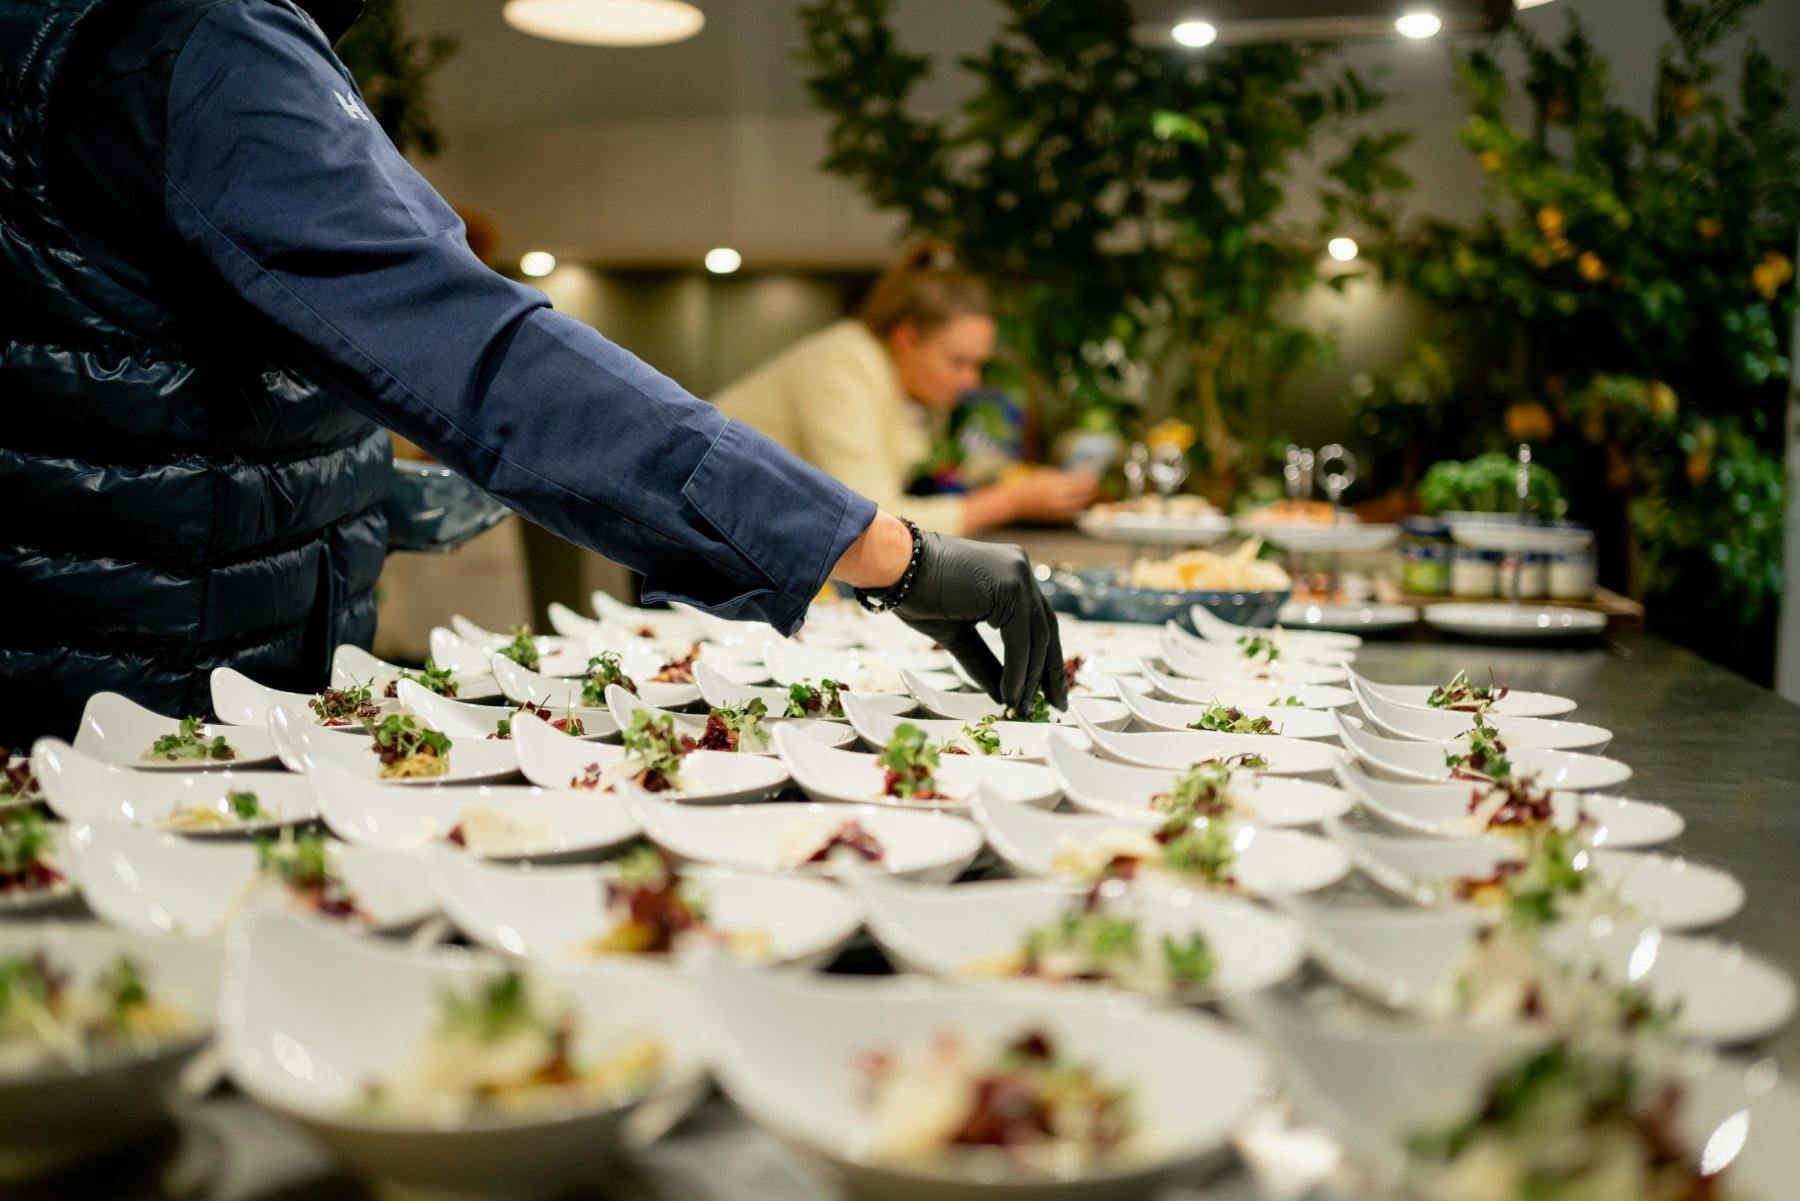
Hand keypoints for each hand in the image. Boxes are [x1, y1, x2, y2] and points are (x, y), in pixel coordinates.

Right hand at [891, 533, 1067, 715]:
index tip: (1048, 691)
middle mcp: (1021, 571)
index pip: (1038, 623)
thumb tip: (1006, 695)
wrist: (898, 569)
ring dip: (1031, 678)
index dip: (1045, 660)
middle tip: (1054, 706)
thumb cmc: (921, 596)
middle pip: (1046, 630)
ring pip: (1036, 638)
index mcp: (1012, 575)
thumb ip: (985, 661)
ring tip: (1023, 708)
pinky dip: (1017, 671)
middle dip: (1049, 672)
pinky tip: (1010, 694)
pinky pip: (1020, 640)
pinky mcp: (1011, 588)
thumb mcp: (960, 635)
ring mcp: (1019, 576)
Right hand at [1005, 469, 1099, 521]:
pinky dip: (1079, 507)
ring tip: (1091, 493)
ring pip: (1081, 505)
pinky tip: (1080, 502)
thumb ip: (1064, 477)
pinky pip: (1073, 513)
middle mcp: (1059, 498)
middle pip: (1084, 495)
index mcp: (1056, 485)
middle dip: (1092, 489)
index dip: (1089, 479)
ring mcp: (1058, 510)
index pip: (1080, 482)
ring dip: (1088, 499)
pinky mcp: (1056, 518)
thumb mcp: (1047, 475)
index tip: (1094, 475)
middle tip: (1095, 484)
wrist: (1015, 502)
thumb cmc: (1029, 485)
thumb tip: (1081, 476)